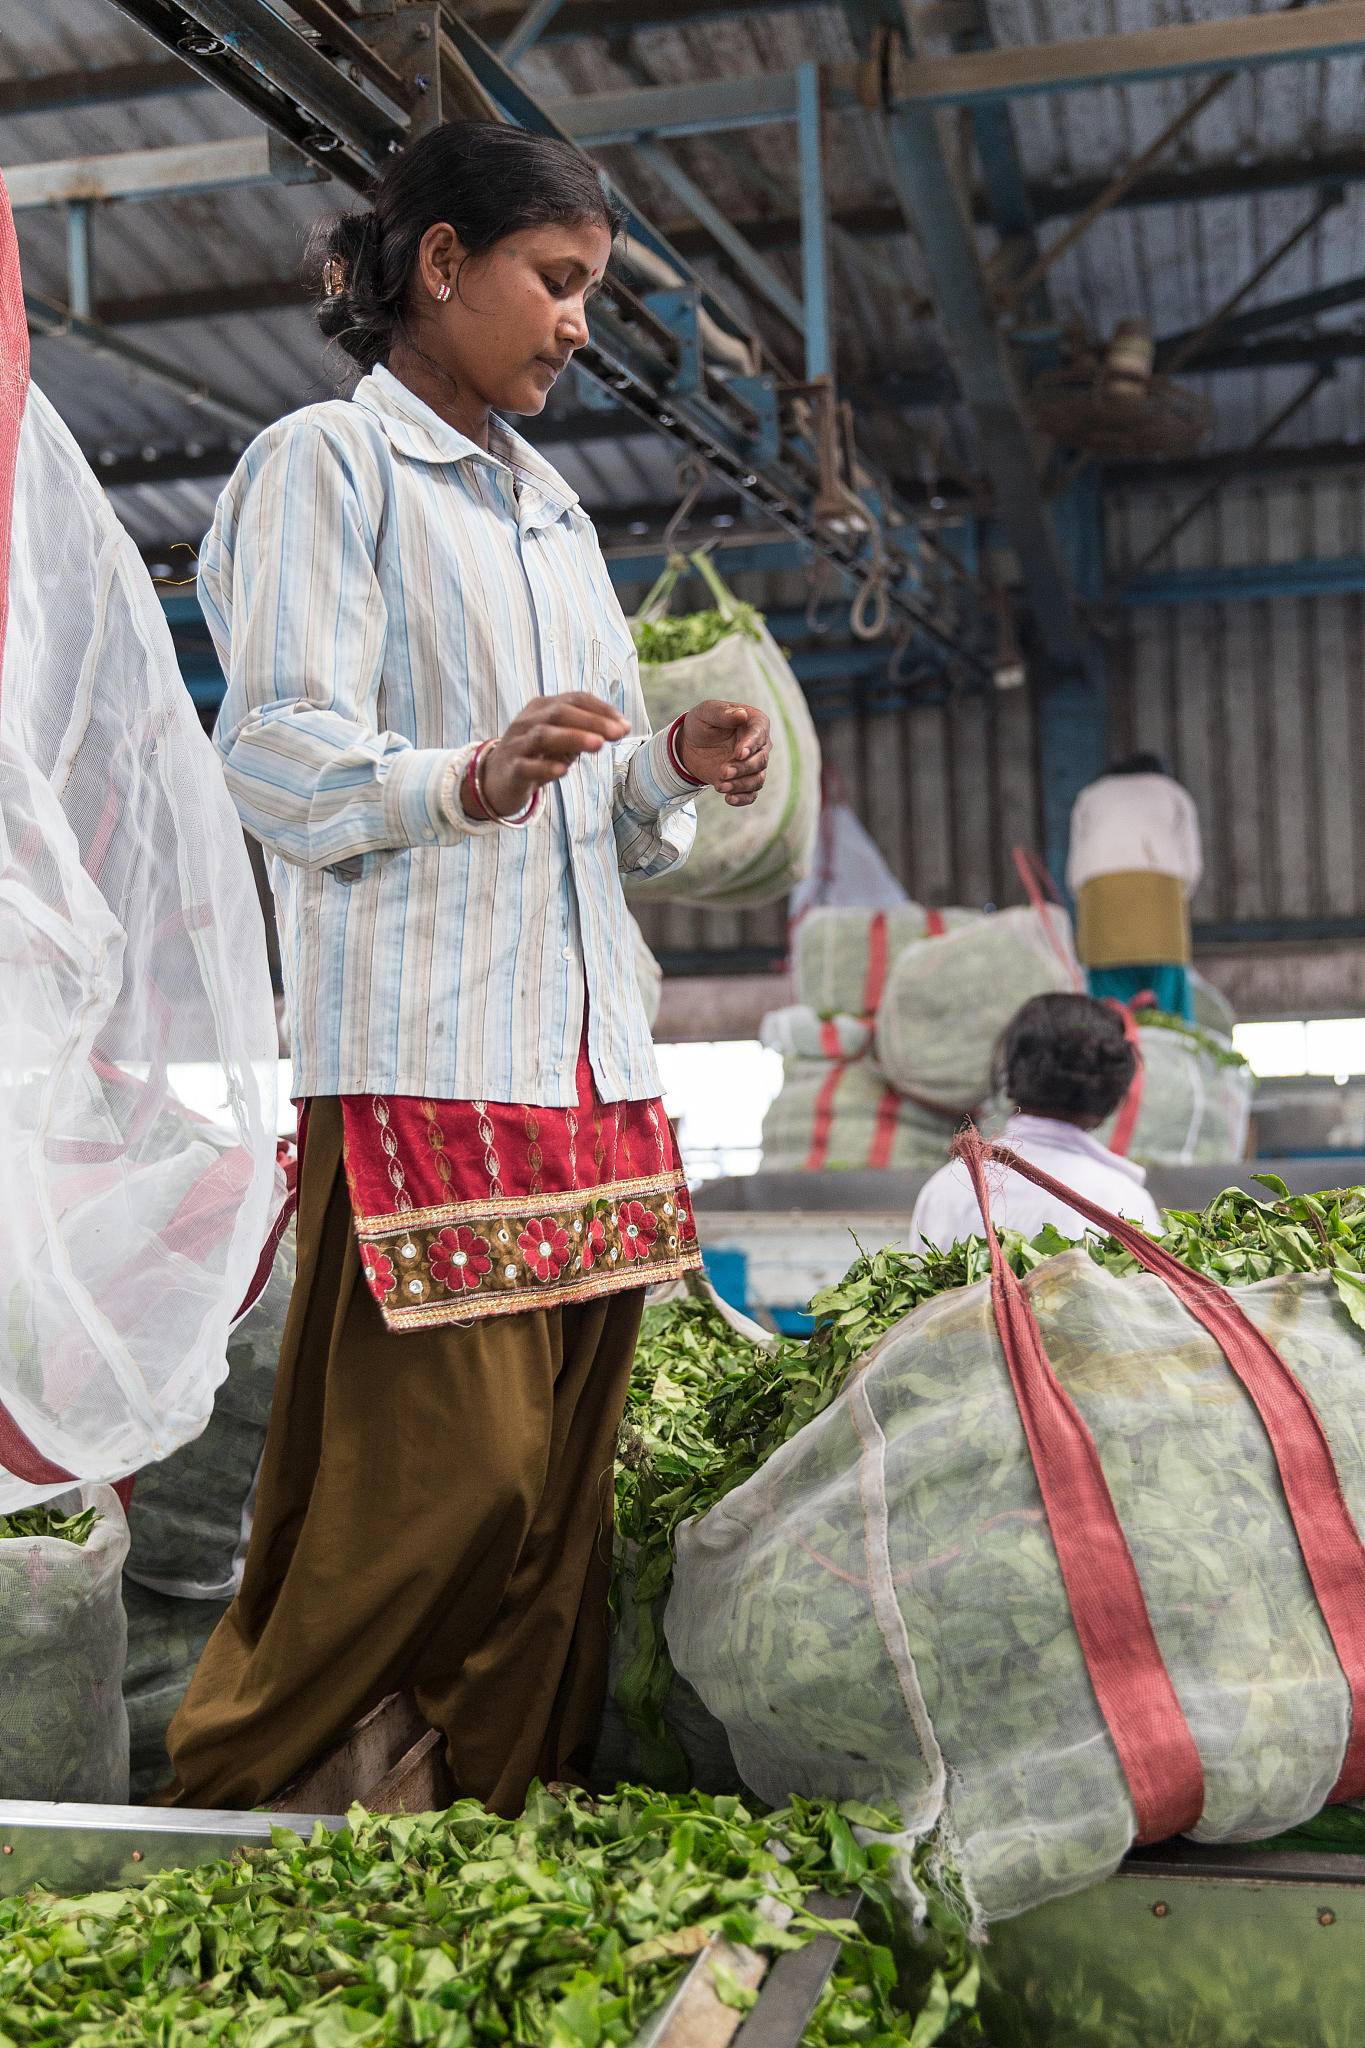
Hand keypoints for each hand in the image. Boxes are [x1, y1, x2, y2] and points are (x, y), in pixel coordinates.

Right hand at [470, 693, 629, 819]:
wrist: (496, 779)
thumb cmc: (536, 755)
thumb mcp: (562, 739)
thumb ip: (587, 732)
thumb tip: (620, 728)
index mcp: (543, 708)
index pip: (575, 699)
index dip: (601, 709)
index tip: (625, 725)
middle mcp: (528, 721)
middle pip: (560, 713)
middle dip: (592, 721)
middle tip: (618, 733)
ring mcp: (517, 744)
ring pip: (544, 736)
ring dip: (573, 738)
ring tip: (598, 745)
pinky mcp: (511, 769)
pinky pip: (527, 766)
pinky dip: (545, 767)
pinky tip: (563, 770)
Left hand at [679, 700, 770, 806]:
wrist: (691, 744)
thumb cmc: (702, 723)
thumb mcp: (707, 712)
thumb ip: (723, 713)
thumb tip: (741, 714)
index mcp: (755, 723)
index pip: (759, 734)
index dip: (751, 745)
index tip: (739, 754)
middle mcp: (759, 745)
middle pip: (760, 760)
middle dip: (743, 768)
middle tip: (723, 772)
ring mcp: (753, 764)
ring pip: (757, 779)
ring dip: (740, 785)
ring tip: (720, 786)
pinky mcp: (744, 780)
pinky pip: (751, 794)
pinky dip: (742, 799)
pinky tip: (728, 799)